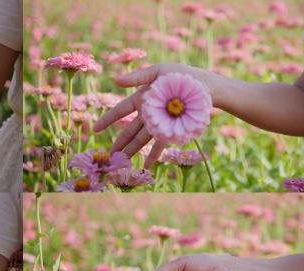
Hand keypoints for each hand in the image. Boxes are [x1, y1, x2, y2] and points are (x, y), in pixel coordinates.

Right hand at [93, 64, 210, 166]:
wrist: (208, 87)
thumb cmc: (183, 75)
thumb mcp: (159, 71)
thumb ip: (137, 77)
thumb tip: (115, 80)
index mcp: (142, 97)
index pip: (120, 111)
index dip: (107, 120)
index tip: (95, 130)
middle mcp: (148, 112)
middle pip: (129, 130)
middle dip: (119, 143)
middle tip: (108, 155)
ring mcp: (159, 123)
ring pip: (141, 140)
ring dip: (132, 151)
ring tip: (122, 162)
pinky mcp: (171, 130)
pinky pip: (160, 144)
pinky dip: (154, 155)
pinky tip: (146, 166)